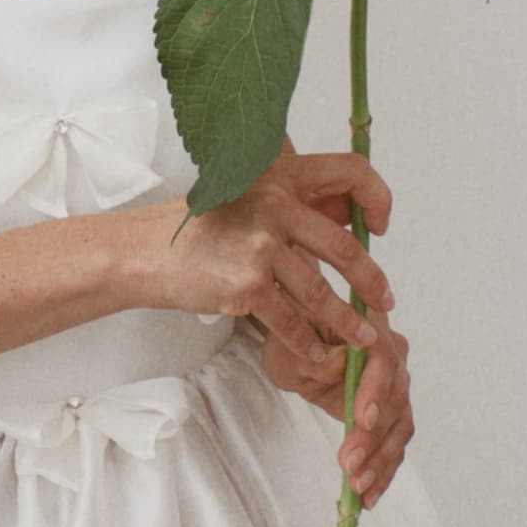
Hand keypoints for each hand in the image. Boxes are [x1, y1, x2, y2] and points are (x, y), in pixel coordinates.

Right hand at [130, 149, 394, 363]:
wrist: (144, 252)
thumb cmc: (195, 228)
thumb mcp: (247, 194)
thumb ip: (293, 201)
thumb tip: (349, 216)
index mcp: (281, 173)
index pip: (351, 172)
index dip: (377, 197)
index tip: (378, 226)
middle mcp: (276, 202)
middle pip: (345, 246)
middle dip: (371, 281)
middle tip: (382, 300)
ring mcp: (262, 244)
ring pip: (322, 291)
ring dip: (348, 321)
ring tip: (362, 338)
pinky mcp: (247, 283)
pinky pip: (292, 320)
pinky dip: (308, 343)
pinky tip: (317, 354)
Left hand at [258, 308, 413, 507]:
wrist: (301, 345)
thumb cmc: (294, 338)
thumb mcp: (290, 345)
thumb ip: (313, 356)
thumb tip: (339, 364)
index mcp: (370, 330)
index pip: (383, 361)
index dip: (376, 392)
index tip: (362, 420)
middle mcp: (393, 356)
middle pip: (396, 400)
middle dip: (374, 438)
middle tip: (350, 466)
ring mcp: (395, 385)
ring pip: (399, 427)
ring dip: (380, 461)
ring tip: (358, 489)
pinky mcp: (389, 413)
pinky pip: (394, 444)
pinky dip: (383, 470)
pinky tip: (369, 495)